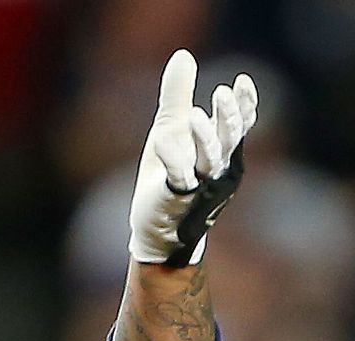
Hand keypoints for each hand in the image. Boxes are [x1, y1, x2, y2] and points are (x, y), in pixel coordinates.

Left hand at [128, 49, 258, 266]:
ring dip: (205, 137)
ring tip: (193, 113)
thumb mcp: (170, 128)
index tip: (241, 82)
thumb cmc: (168, 174)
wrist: (155, 225)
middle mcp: (217, 167)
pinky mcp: (176, 198)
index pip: (240, 125)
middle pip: (229, 139)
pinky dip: (173, 160)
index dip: (244, 105)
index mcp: (220, 150)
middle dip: (228, 116)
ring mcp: (200, 185)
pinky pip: (178, 178)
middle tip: (222, 93)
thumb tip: (184, 55)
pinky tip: (162, 141)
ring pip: (210, 160)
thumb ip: (177, 95)